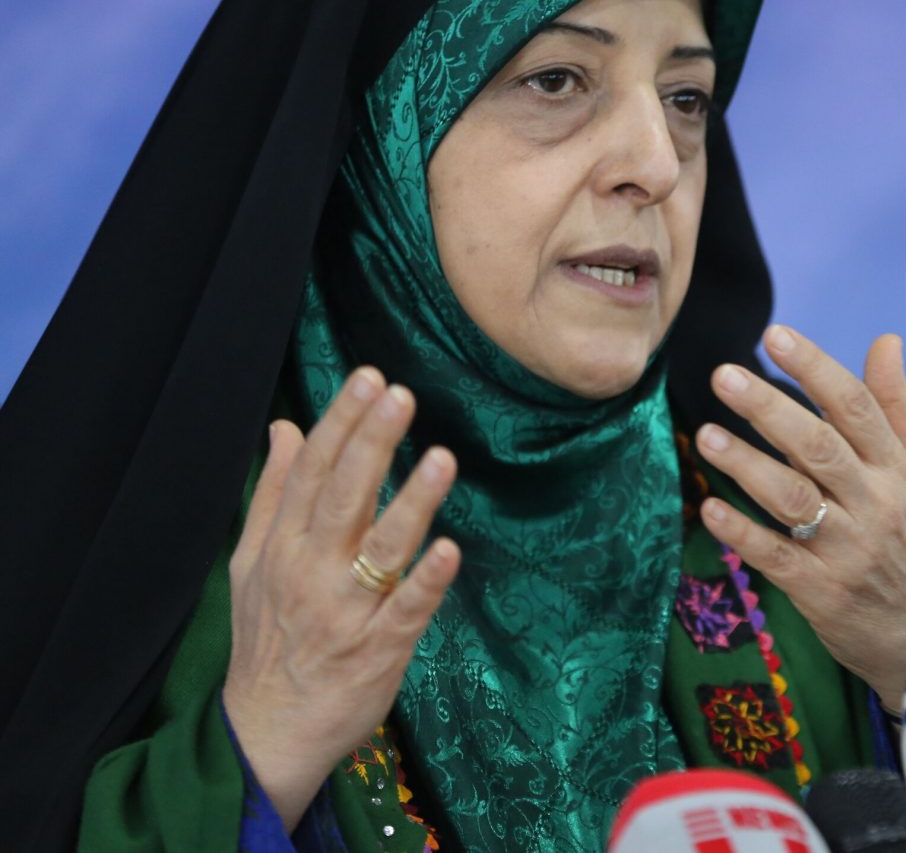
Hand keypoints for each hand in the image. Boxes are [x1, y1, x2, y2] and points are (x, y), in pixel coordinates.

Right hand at [222, 367, 459, 830]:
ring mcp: (346, 612)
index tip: (369, 380)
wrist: (267, 732)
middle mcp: (310, 572)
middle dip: (371, 443)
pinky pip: (406, 612)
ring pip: (380, 548)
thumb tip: (284, 426)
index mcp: (281, 546)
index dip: (340, 423)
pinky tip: (449, 550)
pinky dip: (426, 583)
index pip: (311, 472)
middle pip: (343, 497)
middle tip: (399, 394)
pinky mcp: (379, 651)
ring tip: (440, 458)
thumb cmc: (265, 637)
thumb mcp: (250, 562)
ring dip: (411, 502)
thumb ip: (271, 492)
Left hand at [694, 326, 905, 711]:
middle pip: (819, 447)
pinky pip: (776, 557)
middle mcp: (876, 504)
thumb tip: (886, 340)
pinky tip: (710, 508)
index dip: (815, 368)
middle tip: (724, 376)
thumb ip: (899, 406)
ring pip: (793, 500)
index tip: (775, 334)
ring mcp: (847, 550)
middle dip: (770, 409)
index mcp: (899, 469)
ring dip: (747, 466)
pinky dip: (742, 534)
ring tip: (705, 437)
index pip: (856, 408)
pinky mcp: (820, 591)